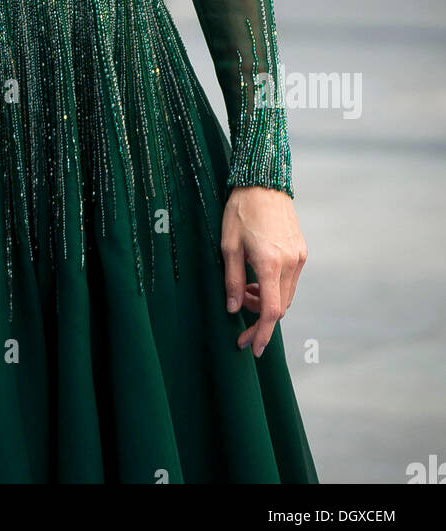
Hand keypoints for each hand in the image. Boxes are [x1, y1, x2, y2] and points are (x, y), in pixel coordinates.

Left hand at [221, 186, 307, 356]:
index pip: (271, 311)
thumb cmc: (240, 211)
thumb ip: (232, 280)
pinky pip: (291, 280)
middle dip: (261, 318)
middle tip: (240, 316)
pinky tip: (259, 277)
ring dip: (268, 301)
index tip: (253, 348)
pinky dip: (276, 287)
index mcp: (270, 263)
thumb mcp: (228, 246)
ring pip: (286, 295)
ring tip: (247, 290)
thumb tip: (234, 309)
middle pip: (280, 307)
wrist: (263, 182)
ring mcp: (299, 257)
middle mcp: (291, 263)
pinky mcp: (302, 251)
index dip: (262, 334)